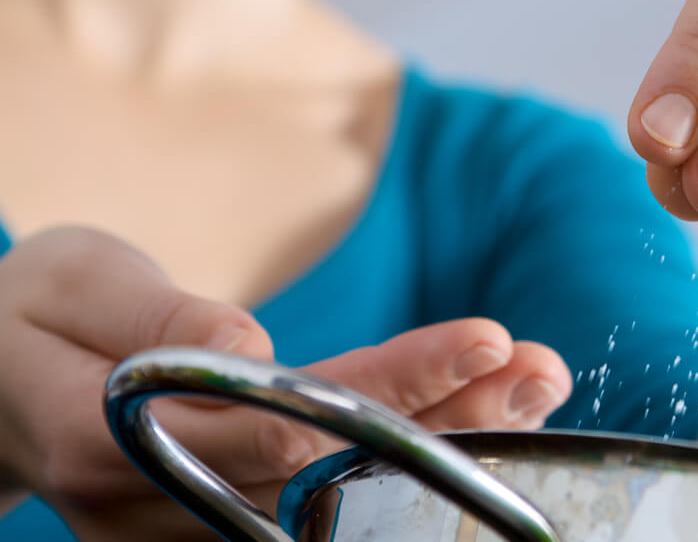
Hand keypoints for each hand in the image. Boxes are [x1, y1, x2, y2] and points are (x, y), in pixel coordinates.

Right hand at [0, 227, 570, 540]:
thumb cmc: (30, 317)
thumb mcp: (71, 282)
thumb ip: (153, 317)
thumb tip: (247, 344)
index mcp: (119, 436)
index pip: (288, 418)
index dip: (394, 387)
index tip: (486, 339)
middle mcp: (168, 501)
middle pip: (338, 468)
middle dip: (453, 418)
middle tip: (543, 369)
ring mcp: (196, 524)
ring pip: (345, 488)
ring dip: (451, 438)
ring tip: (535, 384)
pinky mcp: (221, 517)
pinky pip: (330, 489)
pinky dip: (409, 449)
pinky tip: (479, 411)